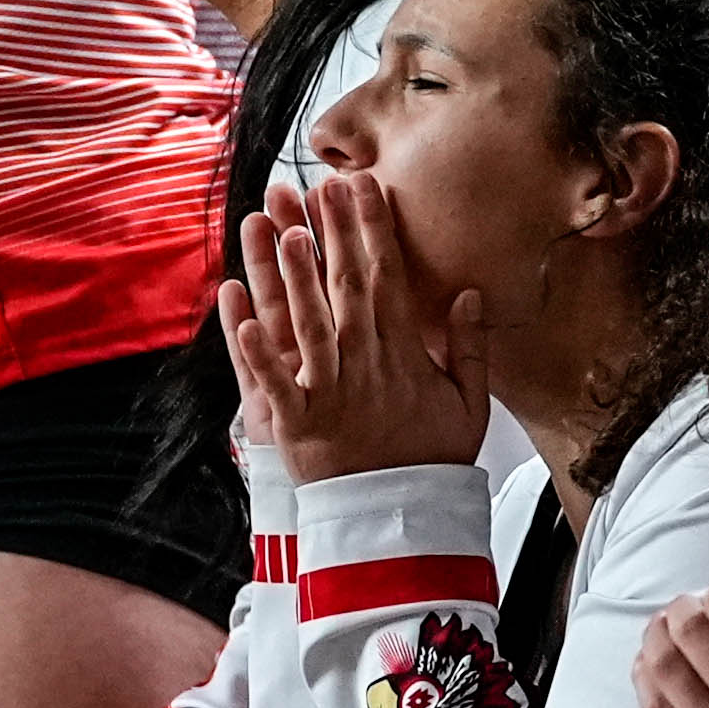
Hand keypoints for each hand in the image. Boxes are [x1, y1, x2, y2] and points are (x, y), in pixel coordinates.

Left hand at [222, 173, 489, 483]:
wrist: (400, 523)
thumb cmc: (429, 460)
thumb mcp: (469, 405)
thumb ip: (470, 348)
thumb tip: (469, 294)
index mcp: (404, 353)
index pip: (386, 277)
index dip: (373, 229)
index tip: (362, 187)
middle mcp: (364, 363)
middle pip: (344, 286)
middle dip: (330, 232)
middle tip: (316, 184)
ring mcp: (329, 391)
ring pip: (307, 322)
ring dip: (291, 275)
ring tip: (278, 228)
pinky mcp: (297, 422)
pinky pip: (274, 381)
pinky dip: (256, 350)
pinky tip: (238, 312)